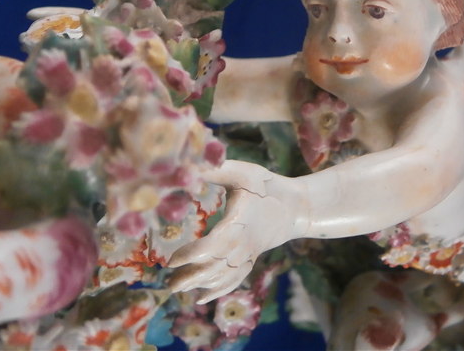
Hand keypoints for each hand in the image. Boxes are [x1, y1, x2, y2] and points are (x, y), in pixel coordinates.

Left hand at [168, 160, 305, 302]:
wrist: (296, 206)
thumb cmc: (266, 186)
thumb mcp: (242, 172)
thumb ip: (215, 169)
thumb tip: (188, 165)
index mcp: (238, 223)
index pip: (212, 245)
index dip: (191, 255)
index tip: (171, 260)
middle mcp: (242, 245)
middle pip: (214, 267)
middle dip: (190, 277)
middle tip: (168, 283)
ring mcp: (247, 255)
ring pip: (222, 277)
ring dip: (200, 285)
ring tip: (176, 289)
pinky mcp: (250, 260)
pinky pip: (234, 280)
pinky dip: (218, 291)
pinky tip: (201, 298)